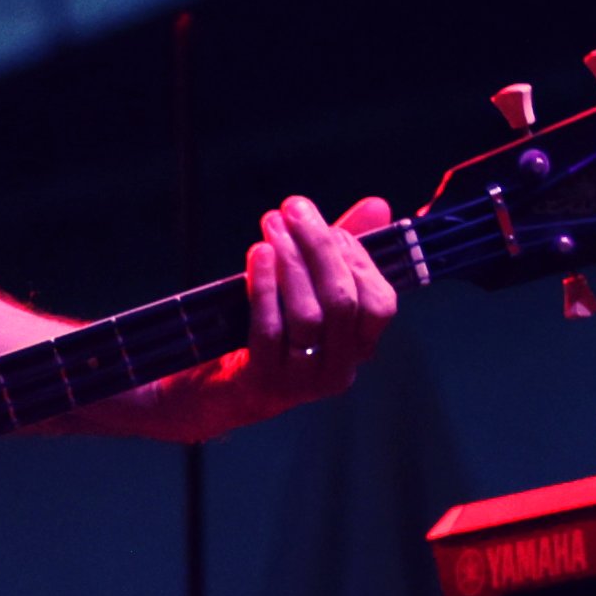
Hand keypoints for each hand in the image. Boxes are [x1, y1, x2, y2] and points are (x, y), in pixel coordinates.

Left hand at [200, 193, 398, 430]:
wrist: (215, 390)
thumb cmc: (272, 330)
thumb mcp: (309, 288)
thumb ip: (343, 250)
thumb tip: (378, 205)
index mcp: (359, 347)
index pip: (380, 304)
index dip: (358, 259)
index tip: (328, 225)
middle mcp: (339, 369)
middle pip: (343, 303)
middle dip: (319, 247)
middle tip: (293, 209)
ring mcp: (303, 381)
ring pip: (308, 316)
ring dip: (290, 261)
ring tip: (271, 226)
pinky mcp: (266, 382)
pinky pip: (270, 330)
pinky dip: (265, 287)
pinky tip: (258, 254)